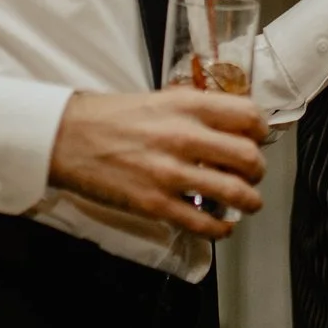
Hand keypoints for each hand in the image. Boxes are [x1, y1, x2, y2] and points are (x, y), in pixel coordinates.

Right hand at [48, 90, 267, 237]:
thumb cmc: (111, 116)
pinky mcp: (155, 204)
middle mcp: (184, 136)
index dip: (261, 131)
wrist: (66, 137)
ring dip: (249, 202)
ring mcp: (170, 173)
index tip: (258, 139)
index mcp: (187, 105)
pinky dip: (221, 229)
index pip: (249, 115)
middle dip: (258, 170)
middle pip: (249, 157)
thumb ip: (196, 111)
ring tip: (246, 202)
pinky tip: (221, 225)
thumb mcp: (160, 99)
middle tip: (251, 174)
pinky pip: (204, 223)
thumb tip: (230, 127)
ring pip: (235, 194)